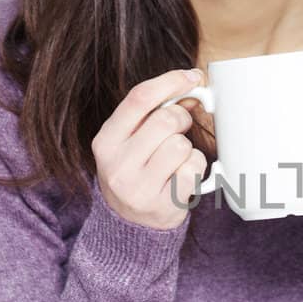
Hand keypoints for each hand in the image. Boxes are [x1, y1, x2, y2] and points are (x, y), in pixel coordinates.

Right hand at [92, 68, 207, 229]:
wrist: (129, 224)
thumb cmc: (136, 171)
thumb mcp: (132, 140)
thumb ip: (154, 112)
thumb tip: (191, 86)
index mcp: (105, 140)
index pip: (139, 98)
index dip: (170, 81)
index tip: (191, 77)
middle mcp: (117, 164)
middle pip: (166, 120)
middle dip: (182, 119)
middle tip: (179, 129)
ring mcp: (138, 187)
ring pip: (181, 145)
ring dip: (188, 147)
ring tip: (175, 159)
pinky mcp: (162, 205)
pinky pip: (194, 169)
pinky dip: (196, 168)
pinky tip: (182, 176)